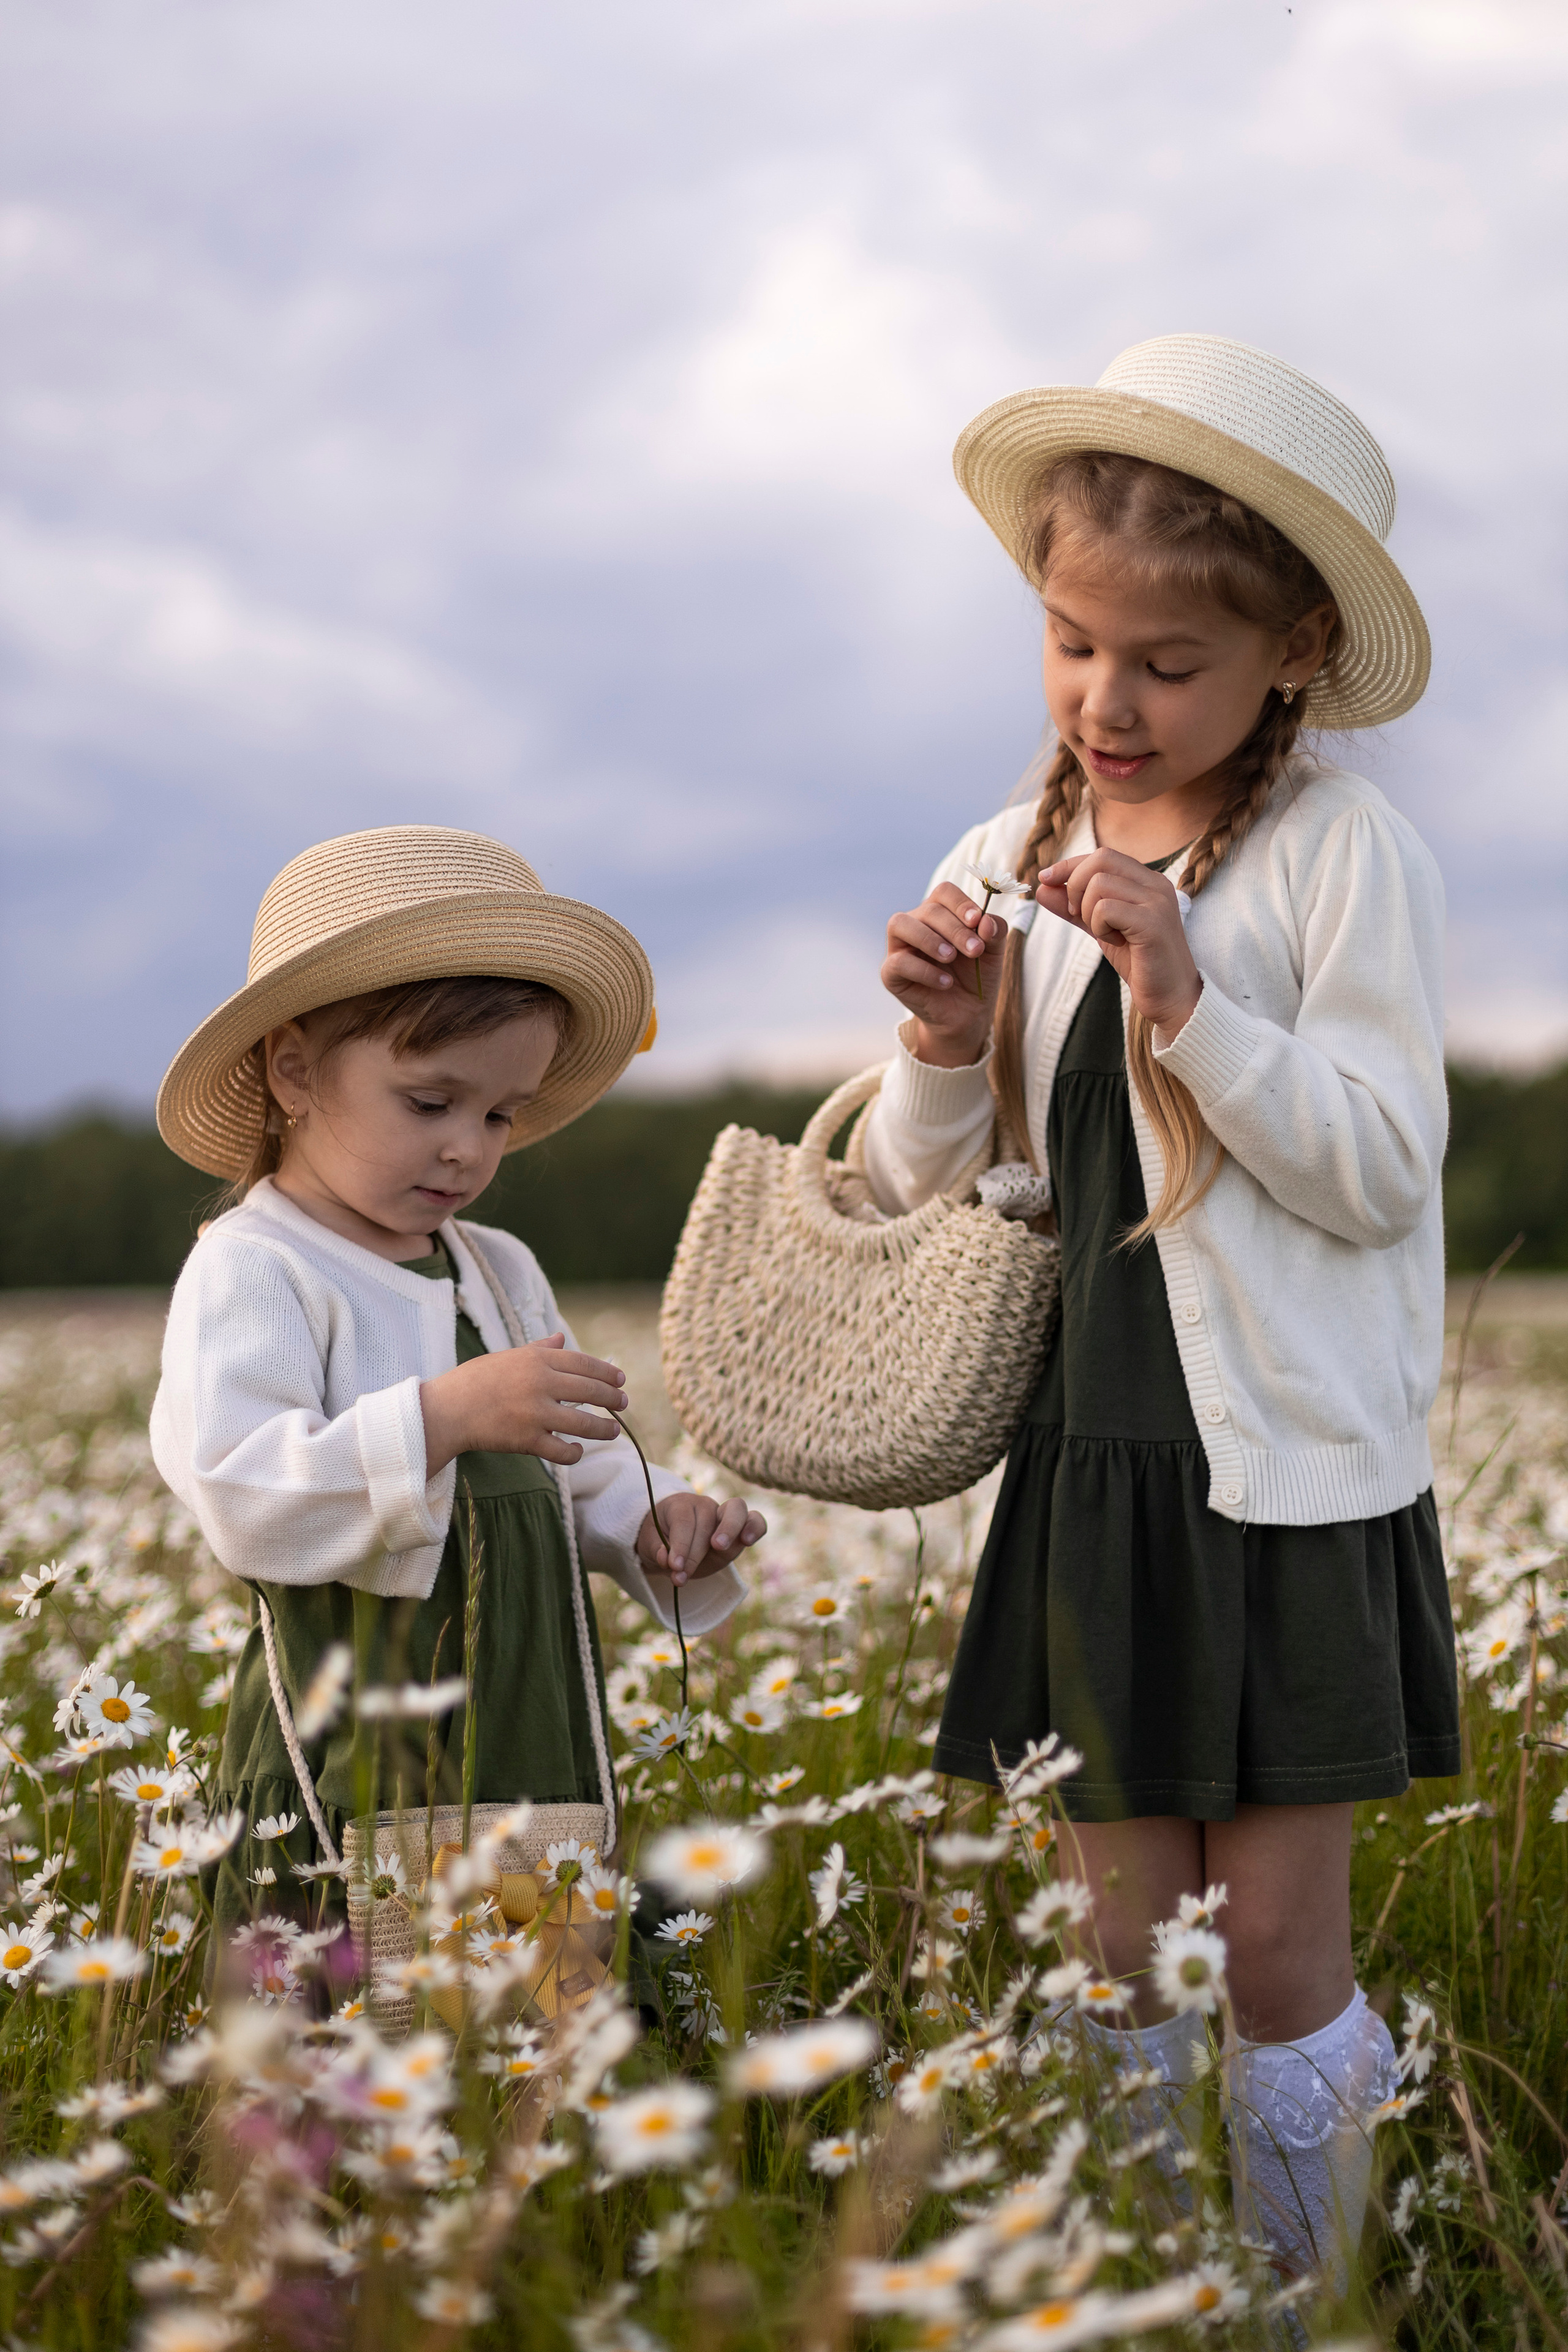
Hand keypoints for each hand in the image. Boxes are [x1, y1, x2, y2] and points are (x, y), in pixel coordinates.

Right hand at [420, 1333, 627, 1476]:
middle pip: (590, 1391)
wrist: (446, 1409)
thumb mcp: (507, 1357)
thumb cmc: (474, 1381)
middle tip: (624, 1403)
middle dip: (613, 1398)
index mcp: (536, 1359)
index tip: (620, 1379)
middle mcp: (539, 1383)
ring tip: (614, 1430)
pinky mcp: (526, 1440)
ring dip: (604, 1429)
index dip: (607, 1372)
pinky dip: (574, 1453)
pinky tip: (578, 1451)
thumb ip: (538, 1349)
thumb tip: (560, 1338)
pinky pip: (561, 1450)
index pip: (584, 1363)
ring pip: (583, 1423)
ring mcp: (534, 1413)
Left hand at [637, 1492, 766, 1586]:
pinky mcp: (740, 1530)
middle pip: (707, 1517)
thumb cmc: (660, 1539)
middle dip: (696, 1547)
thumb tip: (666, 1559)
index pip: (683, 1522)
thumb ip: (657, 1550)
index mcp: (680, 1505)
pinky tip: (748, 1540)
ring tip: (720, 1548)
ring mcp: (724, 1515)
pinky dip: (755, 1528)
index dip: (680, 1545)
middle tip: (685, 1569)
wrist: (674, 1542)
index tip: (674, 1567)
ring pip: (736, 1511)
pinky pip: (755, 1521)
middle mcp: (704, 1505)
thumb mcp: (650, 1544)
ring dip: (729, 1530)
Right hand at [881, 882, 1008, 1067]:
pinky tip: (945, 982)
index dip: (960, 903)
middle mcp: (916, 924)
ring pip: (899, 924)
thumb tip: (984, 921)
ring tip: (951, 957)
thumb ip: (995, 931)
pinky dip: (924, 970)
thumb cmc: (977, 975)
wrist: (968, 1013)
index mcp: (940, 912)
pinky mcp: (890, 973)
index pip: (944, 893)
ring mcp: (899, 946)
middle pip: (928, 910)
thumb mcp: (994, 951)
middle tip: (975, 951)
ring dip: (929, 939)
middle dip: (955, 929)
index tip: (977, 920)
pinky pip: (898, 962)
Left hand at [1036, 851, 1200, 1036]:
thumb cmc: (1139, 962)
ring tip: (1105, 933)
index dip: (1070, 865)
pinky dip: (1099, 926)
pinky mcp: (1152, 922)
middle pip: (1101, 859)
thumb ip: (1074, 907)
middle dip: (1075, 886)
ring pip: (1099, 884)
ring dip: (1088, 912)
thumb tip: (1042, 887)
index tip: (1045, 878)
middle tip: (1077, 915)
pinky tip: (1115, 942)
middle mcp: (1156, 884)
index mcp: (1148, 881)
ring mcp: (1157, 901)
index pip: (1103, 855)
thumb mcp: (1100, 928)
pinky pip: (1105, 909)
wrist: (1170, 997)